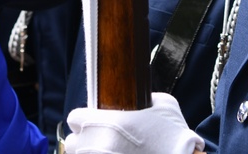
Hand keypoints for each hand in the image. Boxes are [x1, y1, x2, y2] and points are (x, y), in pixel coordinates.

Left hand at [65, 93, 203, 153]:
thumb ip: (145, 98)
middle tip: (100, 139)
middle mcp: (96, 147)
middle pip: (73, 142)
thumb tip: (139, 98)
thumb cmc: (175, 137)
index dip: (84, 118)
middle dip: (84, 140)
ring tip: (106, 152)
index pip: (74, 118)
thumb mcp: (164, 105)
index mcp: (106, 123)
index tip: (93, 120)